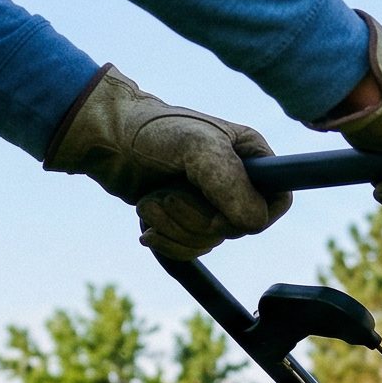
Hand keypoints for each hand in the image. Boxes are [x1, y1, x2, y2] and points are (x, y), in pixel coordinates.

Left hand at [44, 67, 287, 256]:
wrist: (103, 141)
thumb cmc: (150, 132)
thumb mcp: (196, 148)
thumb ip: (230, 182)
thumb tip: (253, 223)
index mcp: (252, 156)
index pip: (279, 201)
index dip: (253, 215)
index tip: (219, 210)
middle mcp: (237, 182)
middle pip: (238, 228)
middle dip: (197, 218)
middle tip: (169, 192)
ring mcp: (211, 203)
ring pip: (211, 242)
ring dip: (175, 226)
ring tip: (152, 199)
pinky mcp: (187, 219)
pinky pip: (191, 250)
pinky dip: (166, 240)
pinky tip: (148, 223)